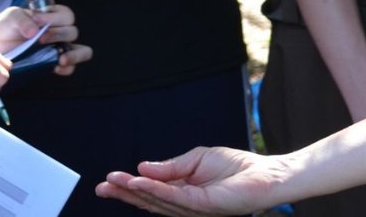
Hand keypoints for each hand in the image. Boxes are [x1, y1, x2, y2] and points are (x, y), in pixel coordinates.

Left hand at [0, 3, 91, 74]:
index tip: (38, 21)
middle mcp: (58, 32)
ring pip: (81, 50)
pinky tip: (55, 67)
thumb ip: (22, 19)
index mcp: (51, 17)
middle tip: (41, 40)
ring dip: (73, 54)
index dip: (56, 18)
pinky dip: (66, 68)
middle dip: (59, 35)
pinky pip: (70, 68)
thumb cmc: (4, 26)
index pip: (66, 15)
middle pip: (73, 32)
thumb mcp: (10, 16)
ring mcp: (57, 49)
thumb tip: (35, 30)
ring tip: (60, 59)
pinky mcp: (53, 64)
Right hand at [97, 146, 287, 215]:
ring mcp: (193, 207)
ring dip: (135, 191)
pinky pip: (175, 198)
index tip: (108, 180)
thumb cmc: (235, 166)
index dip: (129, 186)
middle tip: (101, 186)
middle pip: (149, 200)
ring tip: (115, 182)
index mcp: (183, 191)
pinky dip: (156, 190)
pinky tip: (141, 182)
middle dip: (124, 193)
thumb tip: (142, 167)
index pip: (151, 191)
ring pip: (158, 201)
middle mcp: (184, 204)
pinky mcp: (203, 206)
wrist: (264, 174)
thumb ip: (170, 166)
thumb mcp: (196, 159)